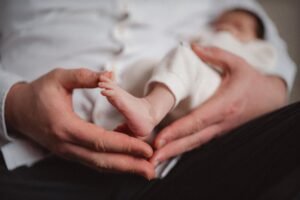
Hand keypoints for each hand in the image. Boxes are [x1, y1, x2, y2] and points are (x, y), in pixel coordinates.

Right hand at [5, 68, 154, 178]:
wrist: (18, 110)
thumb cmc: (39, 92)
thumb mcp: (59, 78)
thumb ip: (85, 76)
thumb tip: (110, 74)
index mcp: (66, 126)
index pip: (101, 140)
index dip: (125, 146)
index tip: (146, 149)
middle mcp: (67, 145)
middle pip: (103, 161)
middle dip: (130, 165)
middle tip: (152, 170)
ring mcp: (68, 152)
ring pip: (99, 165)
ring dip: (124, 169)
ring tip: (145, 171)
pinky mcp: (71, 153)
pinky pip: (94, 162)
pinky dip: (113, 165)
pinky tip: (127, 164)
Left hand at [151, 45, 286, 165]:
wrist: (269, 98)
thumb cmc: (250, 81)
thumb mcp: (237, 63)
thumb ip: (215, 54)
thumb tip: (192, 47)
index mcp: (225, 105)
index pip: (197, 120)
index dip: (178, 130)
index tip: (160, 139)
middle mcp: (221, 122)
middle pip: (193, 139)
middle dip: (171, 149)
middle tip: (151, 158)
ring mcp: (220, 131)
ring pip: (195, 144)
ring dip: (175, 154)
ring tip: (155, 161)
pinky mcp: (219, 133)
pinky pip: (199, 143)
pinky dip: (183, 150)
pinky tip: (169, 154)